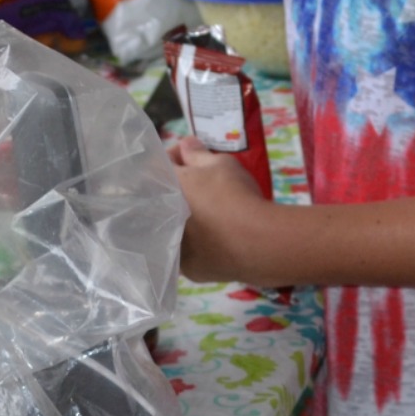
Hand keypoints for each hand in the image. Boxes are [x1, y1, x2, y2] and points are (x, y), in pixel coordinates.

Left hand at [171, 136, 283, 285]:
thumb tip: (186, 145)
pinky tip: (217, 234)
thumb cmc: (235, 194)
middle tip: (204, 181)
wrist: (256, 242)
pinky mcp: (189, 270)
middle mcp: (161, 222)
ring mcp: (174, 248)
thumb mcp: (220, 163)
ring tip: (211, 208)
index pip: (158, 166)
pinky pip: (190, 249)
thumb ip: (197, 153)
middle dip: (181, 188)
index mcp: (163, 190)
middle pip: (165, 198)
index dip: (176, 157)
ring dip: (188, 215)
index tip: (191, 155)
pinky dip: (199, 240)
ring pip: (176, 227)